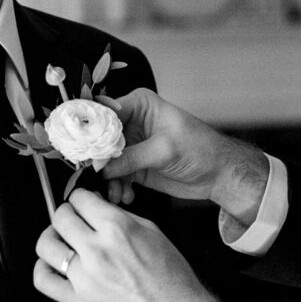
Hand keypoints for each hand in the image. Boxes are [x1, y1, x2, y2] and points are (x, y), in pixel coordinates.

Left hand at [34, 189, 219, 301]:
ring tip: (62, 239)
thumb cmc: (168, 273)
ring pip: (46, 245)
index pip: (80, 199)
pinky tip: (53, 264)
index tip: (82, 202)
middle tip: (74, 219)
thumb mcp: (150, 230)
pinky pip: (44, 280)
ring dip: (52, 237)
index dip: (81, 197)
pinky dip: (43, 269)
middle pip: (61, 217)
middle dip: (67, 213)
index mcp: (117, 229)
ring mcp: (85, 277)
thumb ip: (118, 215)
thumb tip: (95, 207)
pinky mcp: (79, 300)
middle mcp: (98, 250)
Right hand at [102, 88, 268, 225]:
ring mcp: (131, 145)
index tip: (82, 150)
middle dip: (97, 159)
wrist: (218, 174)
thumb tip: (100, 166)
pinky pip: (115, 175)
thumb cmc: (200, 149)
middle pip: (99, 138)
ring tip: (117, 193)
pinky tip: (126, 196)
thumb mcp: (164, 150)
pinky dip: (117, 187)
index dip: (90, 130)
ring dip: (108, 179)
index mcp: (138, 105)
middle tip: (95, 176)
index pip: (104, 112)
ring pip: (105, 160)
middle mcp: (131, 123)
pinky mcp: (134, 165)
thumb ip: (130, 157)